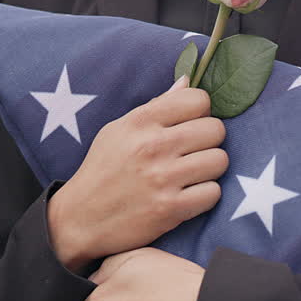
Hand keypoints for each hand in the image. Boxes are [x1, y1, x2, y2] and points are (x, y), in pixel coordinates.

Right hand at [48, 78, 227, 270]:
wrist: (80, 218)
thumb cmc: (102, 171)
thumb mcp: (118, 130)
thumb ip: (156, 106)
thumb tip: (187, 81)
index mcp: (140, 122)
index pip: (198, 99)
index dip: (200, 112)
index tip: (189, 125)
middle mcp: (153, 146)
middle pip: (216, 129)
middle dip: (209, 141)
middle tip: (192, 153)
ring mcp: (163, 178)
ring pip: (219, 160)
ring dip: (210, 169)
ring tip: (191, 175)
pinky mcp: (171, 209)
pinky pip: (214, 193)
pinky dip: (205, 196)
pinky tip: (189, 196)